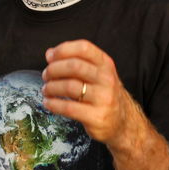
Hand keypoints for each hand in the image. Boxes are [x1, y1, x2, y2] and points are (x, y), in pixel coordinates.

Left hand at [42, 40, 168, 169]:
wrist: (123, 121)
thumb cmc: (103, 92)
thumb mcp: (96, 72)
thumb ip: (74, 61)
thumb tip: (49, 53)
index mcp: (106, 63)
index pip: (83, 48)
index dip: (63, 50)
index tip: (50, 57)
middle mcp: (107, 78)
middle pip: (74, 66)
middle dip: (54, 70)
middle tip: (46, 75)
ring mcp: (103, 98)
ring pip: (69, 87)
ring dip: (51, 87)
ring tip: (46, 90)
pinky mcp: (97, 117)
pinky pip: (69, 108)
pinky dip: (54, 104)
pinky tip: (49, 103)